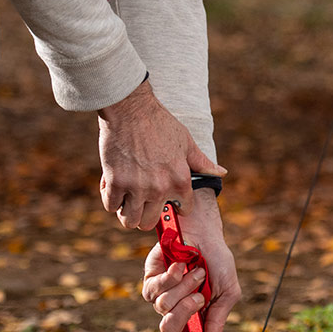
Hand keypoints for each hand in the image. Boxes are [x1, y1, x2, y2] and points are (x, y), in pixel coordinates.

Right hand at [97, 80, 225, 230]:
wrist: (130, 109)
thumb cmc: (159, 123)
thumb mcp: (186, 142)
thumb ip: (202, 163)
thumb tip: (221, 172)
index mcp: (180, 180)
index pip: (183, 210)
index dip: (176, 206)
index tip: (167, 201)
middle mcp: (160, 188)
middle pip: (149, 223)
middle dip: (145, 216)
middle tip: (141, 203)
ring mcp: (136, 187)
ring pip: (129, 220)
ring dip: (127, 212)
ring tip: (126, 199)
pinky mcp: (115, 182)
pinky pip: (110, 206)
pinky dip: (110, 199)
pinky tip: (113, 187)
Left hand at [142, 190, 240, 331]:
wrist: (205, 232)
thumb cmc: (217, 261)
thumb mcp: (227, 292)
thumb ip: (217, 320)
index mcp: (192, 319)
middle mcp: (173, 311)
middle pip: (168, 329)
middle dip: (185, 311)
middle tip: (199, 296)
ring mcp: (160, 295)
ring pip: (162, 306)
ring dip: (183, 288)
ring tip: (196, 272)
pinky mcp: (150, 278)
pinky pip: (153, 289)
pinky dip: (171, 277)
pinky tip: (180, 265)